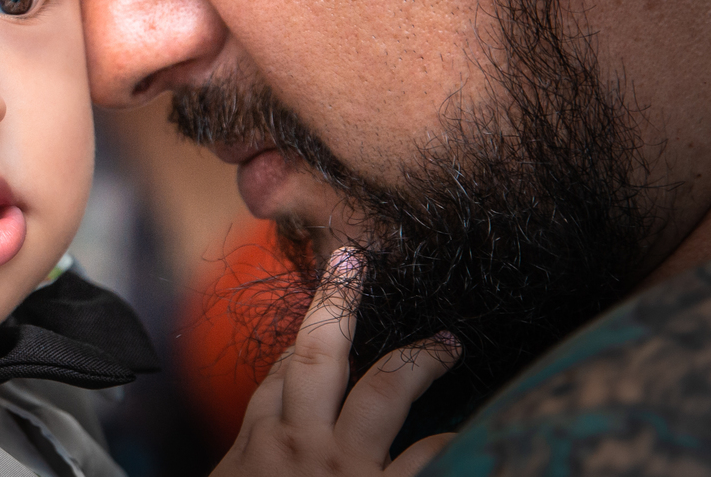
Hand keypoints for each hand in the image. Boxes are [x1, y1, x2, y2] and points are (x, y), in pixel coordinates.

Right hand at [211, 248, 459, 476]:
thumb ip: (247, 462)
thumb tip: (263, 436)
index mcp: (259, 445)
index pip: (279, 375)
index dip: (301, 341)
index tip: (321, 315)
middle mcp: (302, 443)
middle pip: (320, 354)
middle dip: (337, 301)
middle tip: (353, 260)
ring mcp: (346, 467)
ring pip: (385, 390)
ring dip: (420, 361)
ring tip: (448, 344)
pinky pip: (429, 457)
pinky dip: (450, 440)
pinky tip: (469, 427)